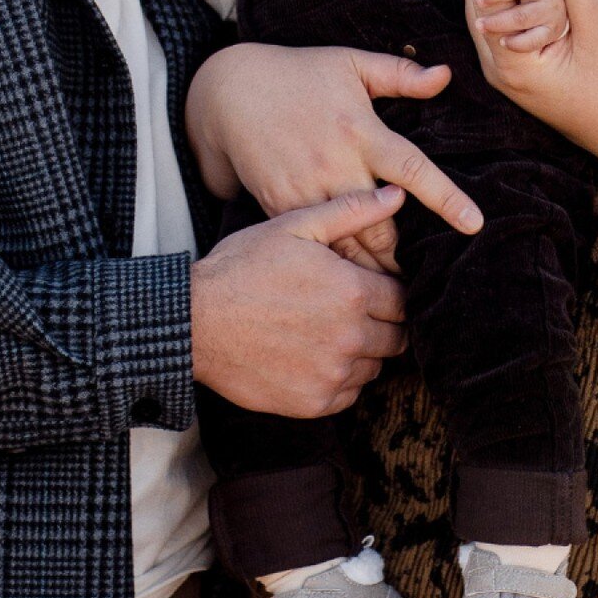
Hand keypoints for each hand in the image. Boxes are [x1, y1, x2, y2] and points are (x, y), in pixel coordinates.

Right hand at [184, 44, 483, 273]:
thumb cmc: (297, 72)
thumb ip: (400, 74)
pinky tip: (351, 286)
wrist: (230, 92)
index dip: (446, 198)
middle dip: (404, 258)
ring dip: (373, 270)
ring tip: (397, 294)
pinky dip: (336, 266)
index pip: (413, 170)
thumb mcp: (349, 62)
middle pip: (382, 226)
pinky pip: (315, 244)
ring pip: (348, 244)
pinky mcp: (280, 206)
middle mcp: (335, 165)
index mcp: (360, 131)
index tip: (475, 224)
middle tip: (430, 279)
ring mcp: (305, 190)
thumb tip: (445, 74)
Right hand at [191, 185, 408, 414]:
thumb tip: (398, 194)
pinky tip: (314, 357)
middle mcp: (350, 338)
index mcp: (352, 292)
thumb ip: (352, 211)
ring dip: (363, 351)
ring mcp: (332, 375)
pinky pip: (349, 394)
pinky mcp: (313, 403)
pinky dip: (340, 378)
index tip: (371, 287)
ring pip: (374, 367)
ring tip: (329, 332)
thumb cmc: (242, 267)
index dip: (391, 291)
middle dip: (382, 323)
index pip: (402, 299)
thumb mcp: (295, 226)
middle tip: (352, 310)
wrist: (195, 321)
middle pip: (396, 337)